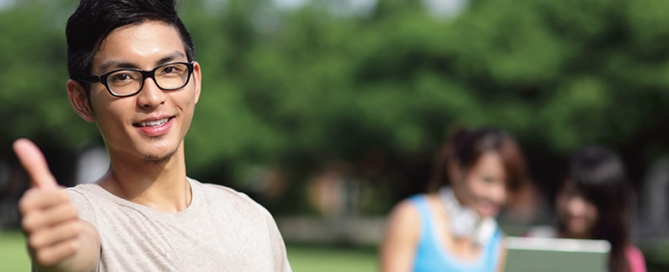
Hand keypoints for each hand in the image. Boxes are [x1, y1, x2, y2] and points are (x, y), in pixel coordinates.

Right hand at [15, 139, 82, 268]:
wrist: (60, 249)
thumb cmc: (54, 216)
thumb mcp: (47, 191)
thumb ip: (35, 167)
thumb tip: (19, 142)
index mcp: (26, 203)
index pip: (62, 194)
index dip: (68, 199)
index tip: (60, 205)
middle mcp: (26, 223)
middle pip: (70, 210)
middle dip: (74, 215)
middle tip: (65, 222)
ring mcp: (33, 243)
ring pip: (72, 227)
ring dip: (76, 230)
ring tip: (66, 233)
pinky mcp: (45, 260)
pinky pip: (72, 246)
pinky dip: (75, 245)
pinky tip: (67, 247)